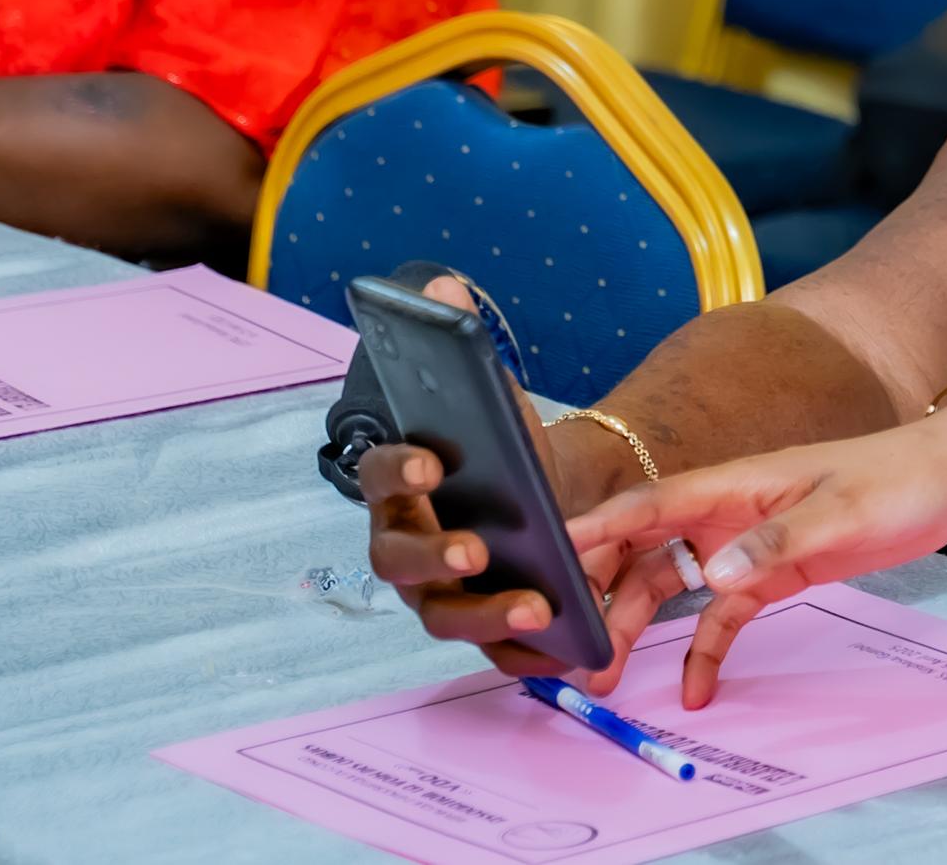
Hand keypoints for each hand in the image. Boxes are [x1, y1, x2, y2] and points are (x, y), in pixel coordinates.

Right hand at [361, 278, 679, 685]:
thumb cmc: (502, 447)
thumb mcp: (491, 396)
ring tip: (542, 605)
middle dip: (437, 556)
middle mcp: (406, 548)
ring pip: (447, 618)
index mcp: (399, 488)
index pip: (378, 477)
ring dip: (489, 614)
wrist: (545, 494)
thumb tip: (438, 286)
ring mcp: (439, 596)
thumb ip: (460, 346)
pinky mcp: (483, 631)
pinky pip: (496, 656)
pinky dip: (528, 659)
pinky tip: (568, 652)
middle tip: (477, 546)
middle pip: (400, 563)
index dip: (398, 468)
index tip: (432, 458)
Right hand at [567, 403, 946, 709]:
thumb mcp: (840, 512)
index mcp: (734, 482)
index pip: (648, 505)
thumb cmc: (897, 478)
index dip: (593, 529)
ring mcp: (747, 541)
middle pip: (643, 549)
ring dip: (637, 624)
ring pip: (671, 584)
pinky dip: (702, 648)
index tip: (546, 555)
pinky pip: (720, 614)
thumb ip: (774, 543)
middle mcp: (728, 510)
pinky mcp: (772, 570)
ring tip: (606, 675)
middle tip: (569, 644)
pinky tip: (695, 688)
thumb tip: (710, 576)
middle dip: (600, 591)